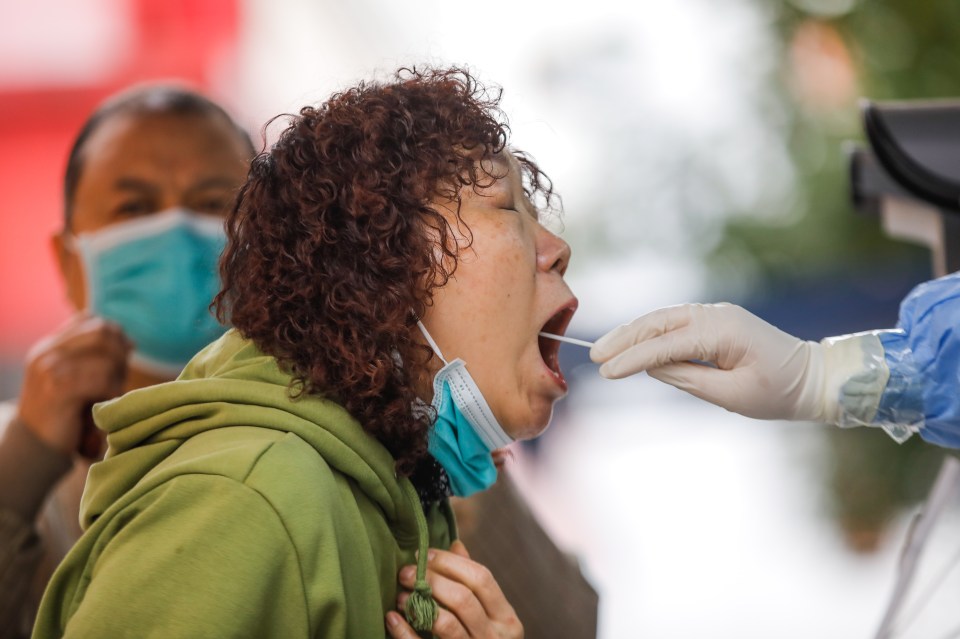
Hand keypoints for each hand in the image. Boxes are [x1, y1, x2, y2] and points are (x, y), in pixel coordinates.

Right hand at [15, 313, 131, 456]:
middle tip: (120, 376)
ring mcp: (49, 369)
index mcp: (50, 345)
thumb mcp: (74, 377)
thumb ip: (94, 356)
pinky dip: (112, 390)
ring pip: (105, 357)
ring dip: (118, 375)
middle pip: (102, 332)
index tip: (121, 357)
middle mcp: (47, 352)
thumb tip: (129, 341)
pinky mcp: (57, 389)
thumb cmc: (63, 411)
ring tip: (113, 392)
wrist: (35, 445)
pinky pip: (101, 379)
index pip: (91, 320)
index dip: (114, 335)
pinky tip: (108, 402)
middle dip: (119, 353)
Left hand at [387, 540, 522, 638]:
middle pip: (463, 599)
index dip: (451, 562)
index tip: (425, 554)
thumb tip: (456, 544)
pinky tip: (392, 618)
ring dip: (420, 604)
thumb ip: (473, 584)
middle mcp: (495, 638)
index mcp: (506, 619)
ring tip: (400, 594)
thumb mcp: (487, 617)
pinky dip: (405, 632)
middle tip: (405, 572)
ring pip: (447, 624)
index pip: (482, 578)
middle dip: (431, 580)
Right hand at [589, 303, 827, 420]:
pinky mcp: (715, 321)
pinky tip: (631, 344)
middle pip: (658, 322)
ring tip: (605, 351)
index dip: (633, 359)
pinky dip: (649, 332)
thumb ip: (688, 378)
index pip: (666, 344)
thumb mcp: (732, 395)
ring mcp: (715, 314)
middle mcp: (716, 315)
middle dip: (624, 339)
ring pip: (663, 318)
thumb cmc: (778, 393)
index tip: (606, 373)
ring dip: (632, 333)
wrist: (813, 378)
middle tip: (594, 356)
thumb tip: (652, 366)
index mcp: (723, 331)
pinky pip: (674, 323)